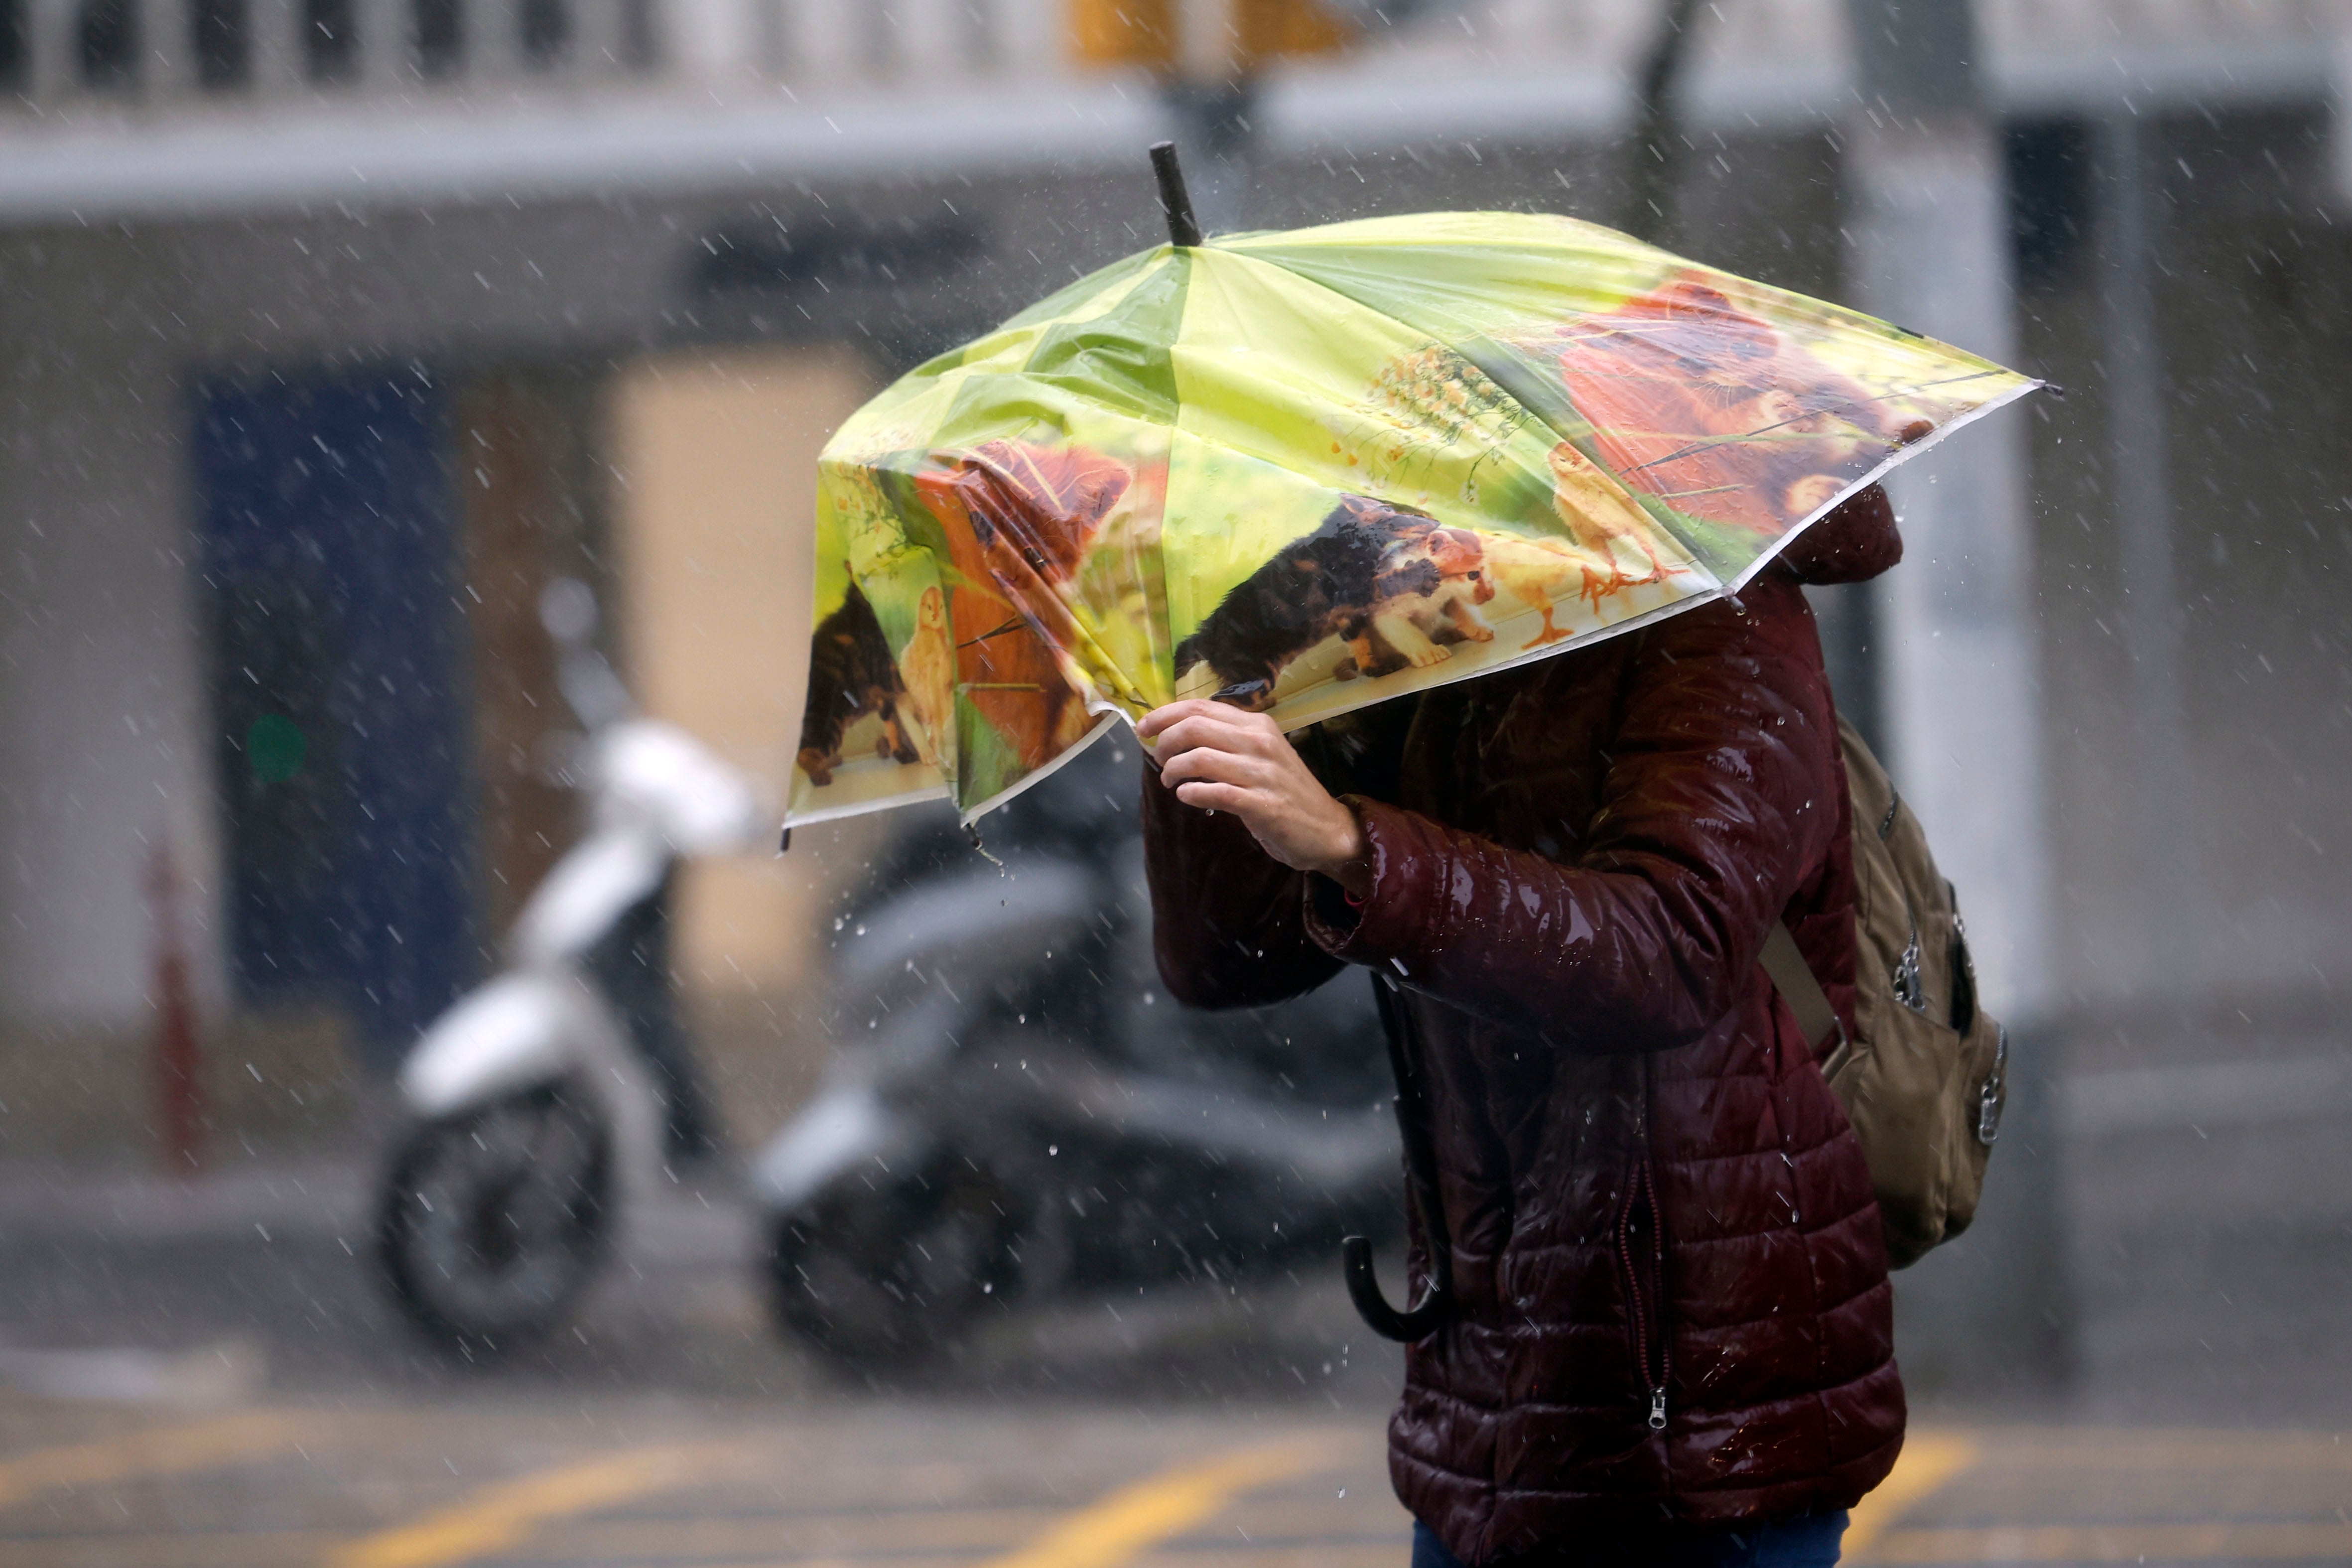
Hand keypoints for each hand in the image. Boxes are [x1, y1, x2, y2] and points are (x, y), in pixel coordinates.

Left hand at [1138, 700, 1371, 895]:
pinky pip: (1216, 792)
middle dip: (1165, 742)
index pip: (1200, 707)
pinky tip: (1186, 796)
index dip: (1164, 715)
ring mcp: (1262, 773)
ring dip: (1174, 770)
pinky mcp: (1262, 804)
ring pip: (1200, 757)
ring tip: (1171, 782)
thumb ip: (1227, 741)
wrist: (1327, 829)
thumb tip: (1178, 734)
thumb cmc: (1285, 792)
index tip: (1144, 729)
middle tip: (1159, 760)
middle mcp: (1259, 742)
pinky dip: (1192, 793)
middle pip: (1194, 727)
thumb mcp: (1260, 755)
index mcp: (1257, 725)